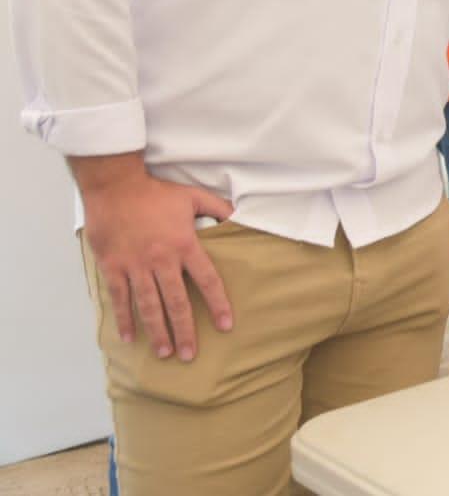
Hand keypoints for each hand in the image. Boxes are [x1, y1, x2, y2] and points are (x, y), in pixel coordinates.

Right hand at [74, 154, 234, 361]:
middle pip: (176, 302)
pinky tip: (130, 337)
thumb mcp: (193, 196)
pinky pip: (120, 298)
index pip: (206, 280)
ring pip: (148, 305)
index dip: (218, 303)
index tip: (226, 325)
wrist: (115, 187)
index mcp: (184, 245)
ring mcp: (135, 266)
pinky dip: (124, 318)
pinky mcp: (113, 267)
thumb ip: (218, 208)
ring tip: (165, 352)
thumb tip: (241, 216)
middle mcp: (161, 260)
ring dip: (157, 331)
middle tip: (190, 354)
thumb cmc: (155, 193)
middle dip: (185, 330)